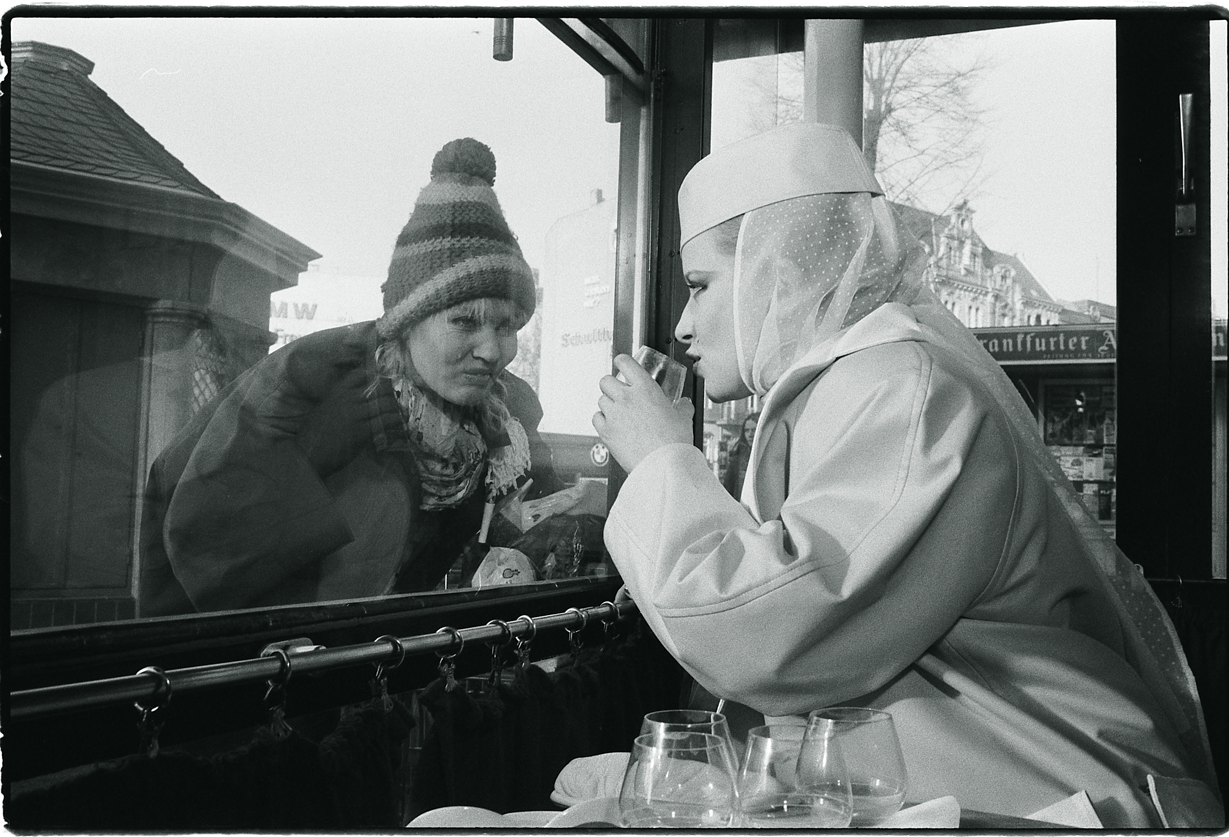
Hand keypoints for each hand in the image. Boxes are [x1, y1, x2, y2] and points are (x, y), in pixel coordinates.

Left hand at [593, 354, 693, 471]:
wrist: (663, 465)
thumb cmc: (674, 442)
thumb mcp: (683, 418)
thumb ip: (682, 407)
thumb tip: (684, 404)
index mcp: (645, 388)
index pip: (624, 362)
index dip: (621, 361)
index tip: (621, 364)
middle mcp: (626, 398)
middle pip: (605, 380)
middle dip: (610, 385)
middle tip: (618, 392)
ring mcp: (614, 414)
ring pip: (600, 400)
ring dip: (607, 404)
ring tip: (618, 412)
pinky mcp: (606, 431)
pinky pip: (596, 418)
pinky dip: (602, 420)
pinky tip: (611, 425)